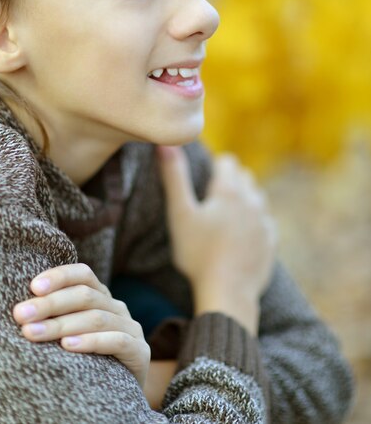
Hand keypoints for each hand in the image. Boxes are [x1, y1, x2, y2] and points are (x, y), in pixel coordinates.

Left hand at [13, 263, 149, 387]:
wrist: (118, 394)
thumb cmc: (85, 360)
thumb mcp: (70, 333)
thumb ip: (54, 317)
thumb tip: (18, 309)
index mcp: (100, 296)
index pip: (82, 275)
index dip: (59, 276)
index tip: (32, 287)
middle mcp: (116, 307)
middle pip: (85, 296)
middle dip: (50, 304)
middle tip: (21, 315)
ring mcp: (130, 327)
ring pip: (96, 318)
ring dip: (62, 324)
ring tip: (33, 333)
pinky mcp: (139, 351)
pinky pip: (116, 341)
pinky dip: (91, 341)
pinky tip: (68, 346)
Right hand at [157, 146, 276, 333]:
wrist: (228, 292)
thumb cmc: (198, 253)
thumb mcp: (180, 214)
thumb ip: (173, 177)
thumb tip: (165, 144)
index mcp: (229, 190)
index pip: (227, 162)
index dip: (215, 165)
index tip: (205, 176)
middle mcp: (252, 200)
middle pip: (244, 177)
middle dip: (231, 180)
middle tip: (212, 195)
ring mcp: (264, 221)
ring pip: (257, 197)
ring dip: (244, 199)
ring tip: (227, 213)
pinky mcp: (271, 241)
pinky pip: (265, 222)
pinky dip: (254, 221)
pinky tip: (242, 234)